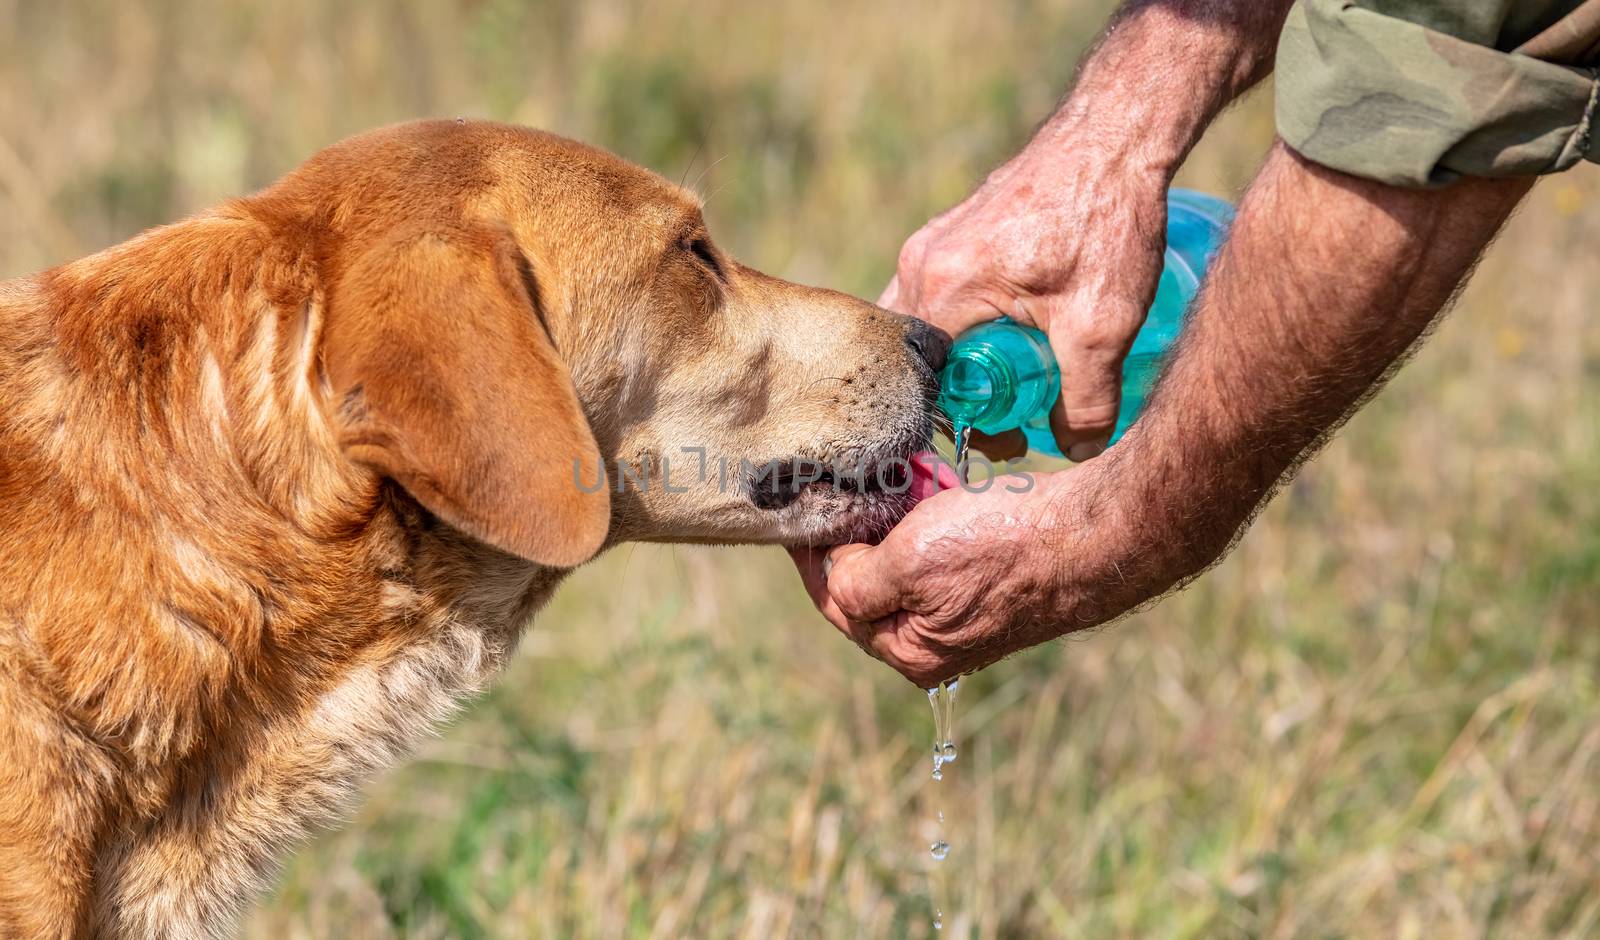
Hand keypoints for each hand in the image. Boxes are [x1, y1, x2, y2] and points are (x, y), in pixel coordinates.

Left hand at [789, 459, 1175, 685]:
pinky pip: (941, 544)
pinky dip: (930, 511)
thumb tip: (830, 572)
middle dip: (857, 529)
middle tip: (844, 483)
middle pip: (868, 581)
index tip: (796, 509)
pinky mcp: (991, 577)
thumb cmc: (1004, 547)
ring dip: (894, 515)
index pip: (835, 601)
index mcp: (911, 652)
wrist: (1095, 532)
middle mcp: (936, 641)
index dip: (812, 553)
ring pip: (905, 556)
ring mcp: (966, 610)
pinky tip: (931, 481)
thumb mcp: (910, 565)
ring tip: (894, 476)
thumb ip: (856, 580)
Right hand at [878, 128, 1170, 460]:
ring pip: (926, 329)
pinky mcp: (953, 233)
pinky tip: (1012, 342)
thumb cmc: (1105, 218)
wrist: (1118, 132)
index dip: (962, 425)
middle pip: (917, 359)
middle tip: (1011, 422)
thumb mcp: (1102, 325)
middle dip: (957, 399)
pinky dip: (965, 330)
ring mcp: (932, 244)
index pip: (923, 385)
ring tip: (1013, 387)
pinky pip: (939, 298)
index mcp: (940, 289)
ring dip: (961, 364)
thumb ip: (1089, 399)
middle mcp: (920, 264)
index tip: (1008, 440)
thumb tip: (1079, 451)